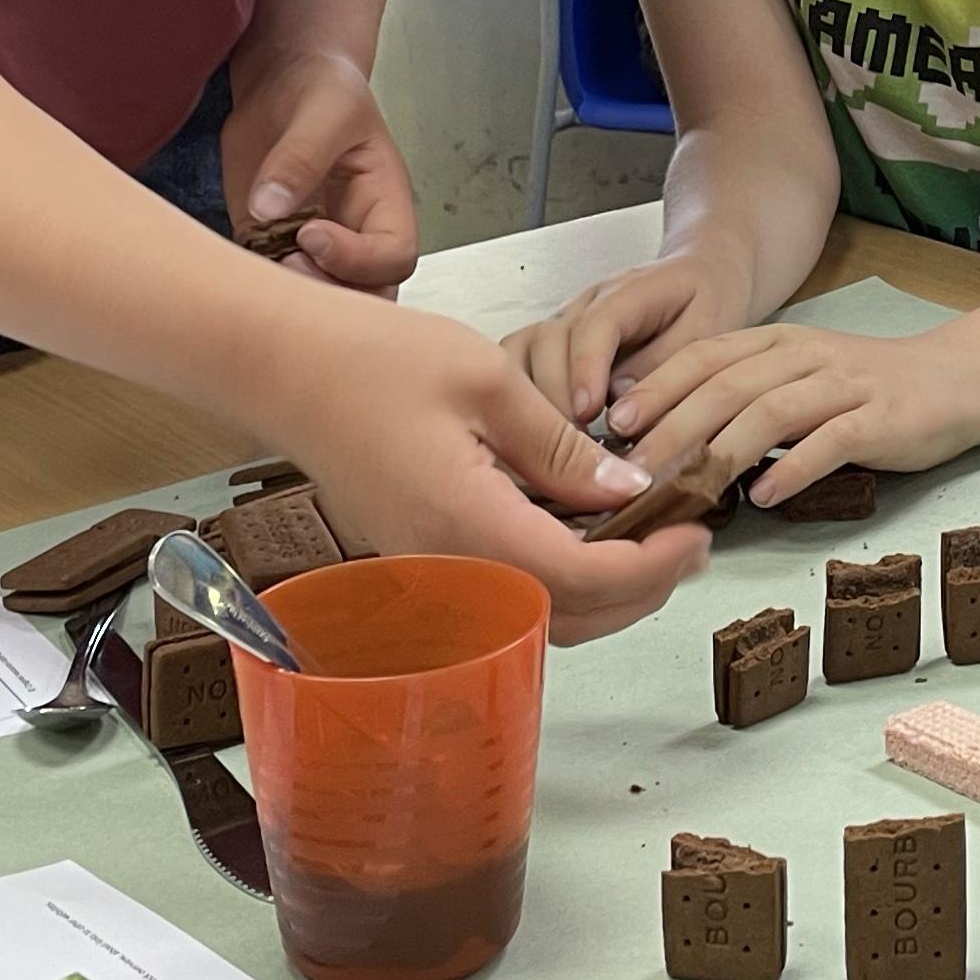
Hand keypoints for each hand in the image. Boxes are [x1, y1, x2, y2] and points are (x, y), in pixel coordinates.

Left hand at [226, 51, 416, 291]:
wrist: (281, 79)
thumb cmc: (322, 87)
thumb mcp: (323, 108)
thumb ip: (300, 155)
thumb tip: (269, 206)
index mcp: (384, 200)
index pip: (394, 254)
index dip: (358, 259)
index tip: (310, 233)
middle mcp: (355, 231)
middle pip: (368, 293)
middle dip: (332, 294)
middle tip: (287, 261)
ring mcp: (312, 244)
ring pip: (322, 300)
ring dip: (293, 296)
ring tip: (262, 262)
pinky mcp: (270, 243)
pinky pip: (271, 283)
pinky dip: (255, 284)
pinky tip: (236, 262)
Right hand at [270, 297, 706, 644]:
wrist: (283, 367)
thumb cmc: (375, 360)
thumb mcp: (491, 383)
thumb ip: (562, 448)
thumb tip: (629, 490)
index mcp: (469, 525)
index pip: (584, 581)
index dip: (651, 568)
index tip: (696, 534)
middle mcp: (445, 569)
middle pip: (567, 619)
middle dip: (640, 590)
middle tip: (690, 542)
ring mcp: (427, 573)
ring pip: (534, 618)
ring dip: (602, 593)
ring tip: (651, 541)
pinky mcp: (418, 560)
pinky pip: (501, 594)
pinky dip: (556, 583)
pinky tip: (584, 534)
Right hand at [502, 249, 749, 427]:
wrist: (701, 272)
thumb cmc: (706, 300)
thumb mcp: (706, 329)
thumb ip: (665, 363)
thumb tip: (620, 403)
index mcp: (628, 292)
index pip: (596, 325)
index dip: (586, 368)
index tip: (587, 412)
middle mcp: (585, 304)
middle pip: (549, 340)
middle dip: (555, 396)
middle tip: (571, 448)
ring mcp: (563, 320)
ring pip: (523, 350)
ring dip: (531, 399)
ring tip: (553, 447)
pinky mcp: (552, 341)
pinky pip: (519, 363)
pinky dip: (519, 398)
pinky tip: (536, 436)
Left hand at [607, 323, 979, 508]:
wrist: (954, 381)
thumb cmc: (866, 391)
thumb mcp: (798, 381)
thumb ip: (744, 400)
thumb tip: (672, 444)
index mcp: (778, 343)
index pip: (705, 358)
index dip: (659, 387)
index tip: (617, 422)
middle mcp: (805, 356)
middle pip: (727, 387)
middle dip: (676, 427)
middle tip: (636, 469)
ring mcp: (844, 385)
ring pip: (771, 412)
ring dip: (723, 452)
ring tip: (686, 490)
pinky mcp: (879, 419)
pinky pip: (830, 442)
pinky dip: (793, 469)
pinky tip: (764, 497)